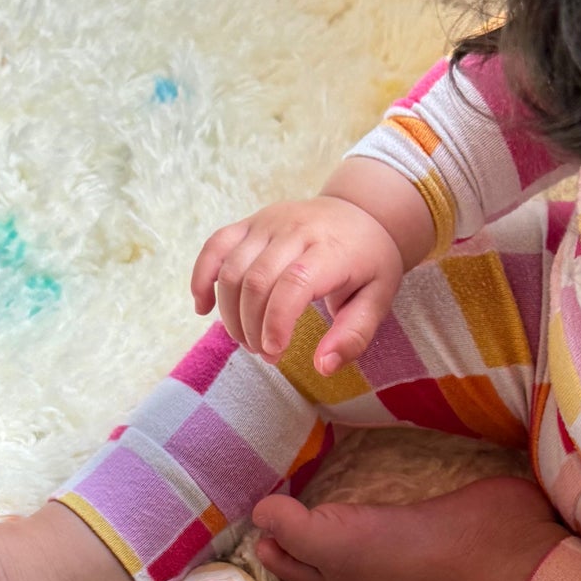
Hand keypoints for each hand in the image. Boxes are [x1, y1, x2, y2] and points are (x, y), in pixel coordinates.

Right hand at [192, 194, 404, 371]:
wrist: (361, 213)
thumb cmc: (370, 262)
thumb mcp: (378, 300)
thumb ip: (353, 335)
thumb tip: (322, 367)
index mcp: (330, 249)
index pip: (293, 283)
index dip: (276, 321)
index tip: (274, 352)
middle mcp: (295, 229)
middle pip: (256, 280)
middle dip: (252, 326)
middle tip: (264, 353)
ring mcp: (268, 222)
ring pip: (231, 269)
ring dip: (230, 313)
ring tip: (246, 339)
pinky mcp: (250, 222)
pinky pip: (215, 246)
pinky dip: (202, 277)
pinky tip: (203, 307)